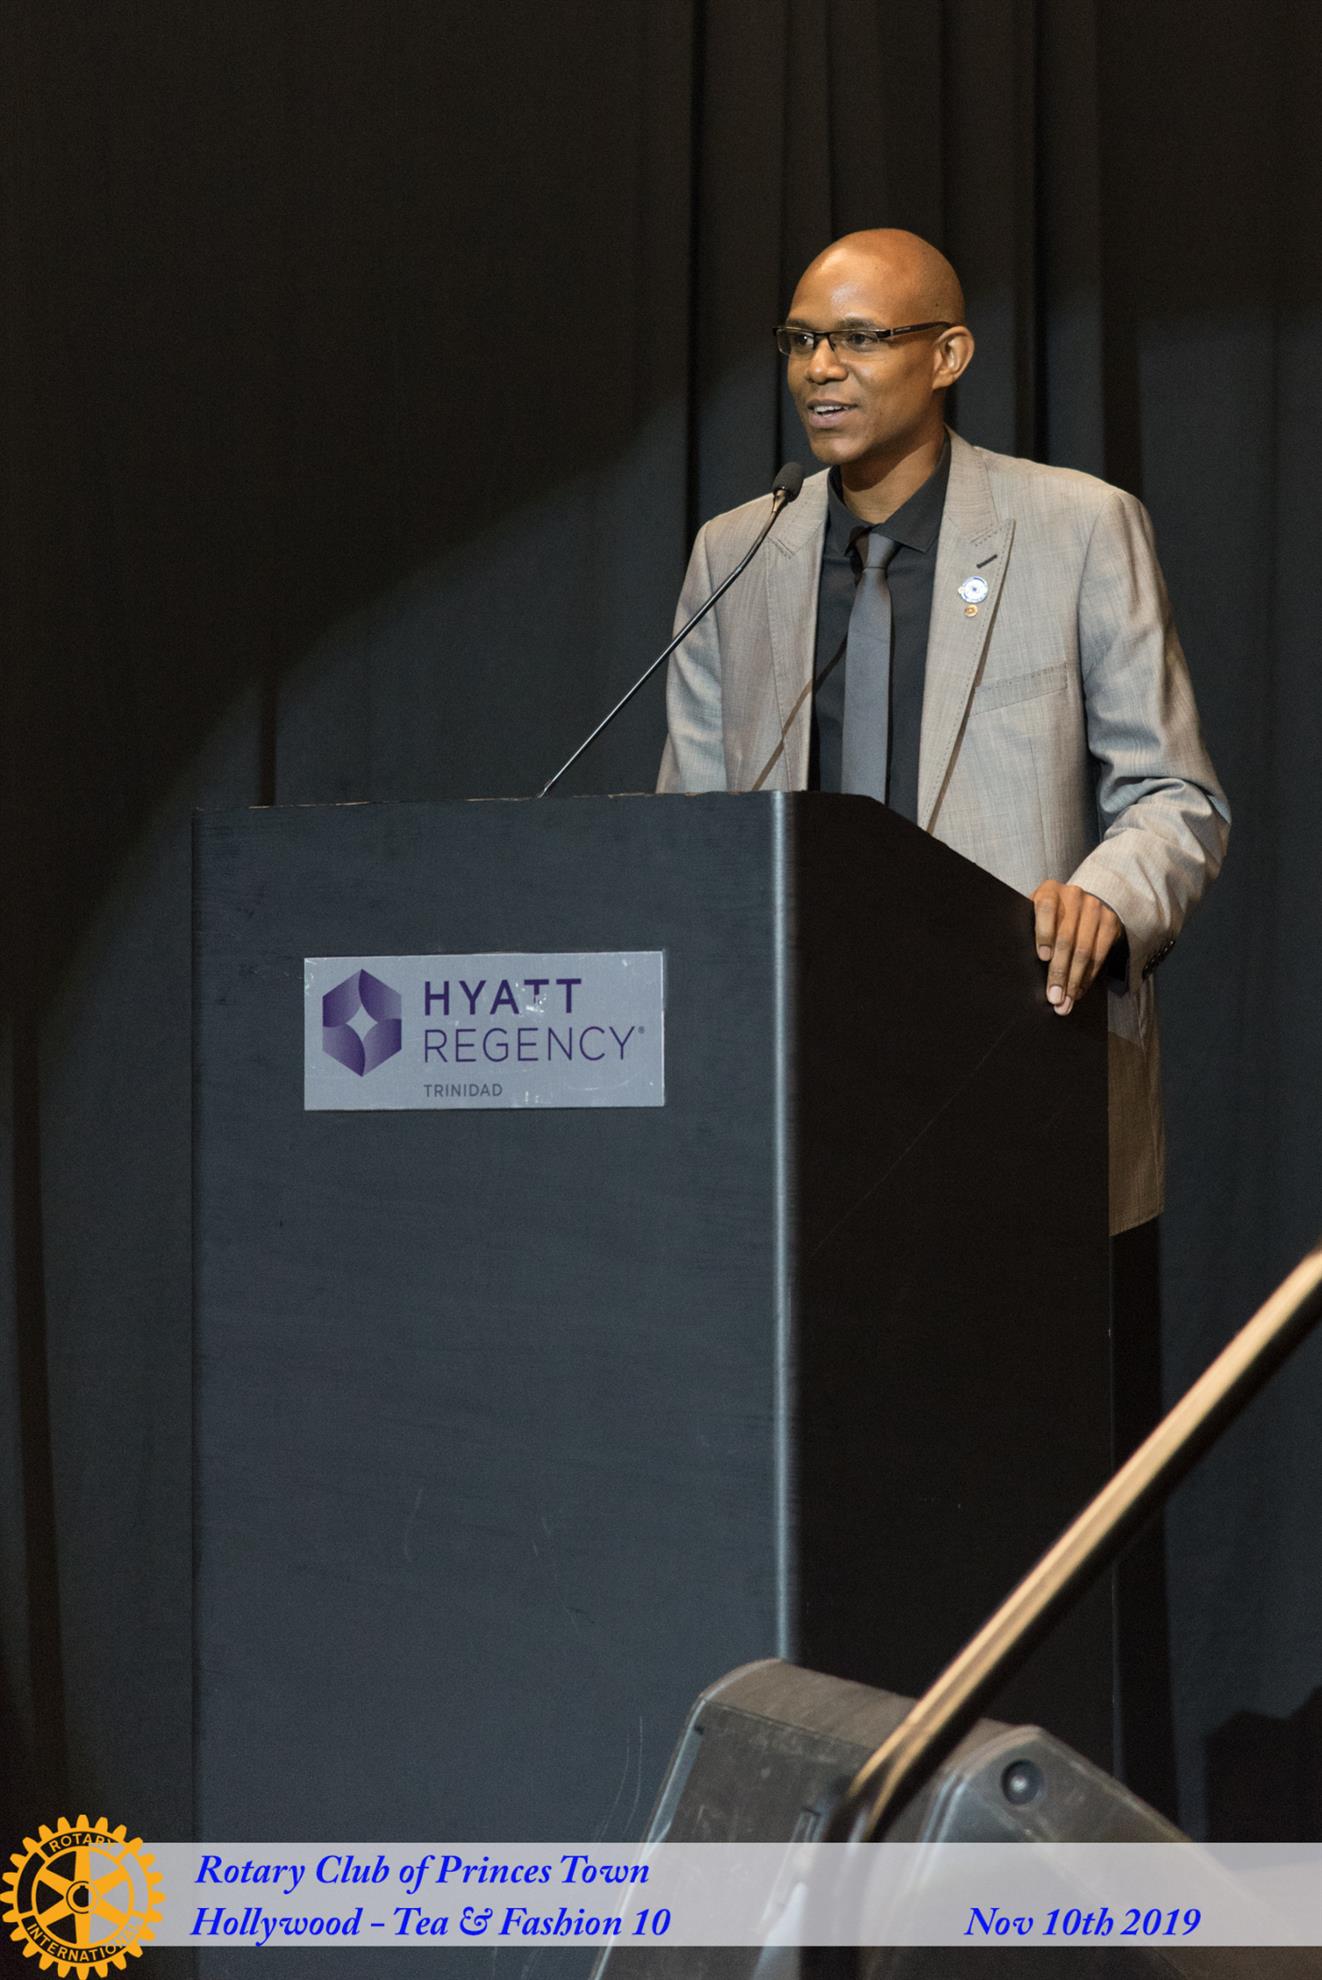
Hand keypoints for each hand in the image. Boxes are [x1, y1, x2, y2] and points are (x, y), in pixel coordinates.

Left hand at [1031, 881, 1121, 1015]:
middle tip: (1053, 997)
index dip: (1044, 933)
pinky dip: (1088, 977)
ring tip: (1066, 1002)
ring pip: (1084, 951)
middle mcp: (1074, 896)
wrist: (1085, 899)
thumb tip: (1014, 962)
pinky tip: (1079, 992)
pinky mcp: (1110, 922)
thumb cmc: (1051, 913)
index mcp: (1049, 891)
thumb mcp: (1036, 911)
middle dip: (1059, 972)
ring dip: (1074, 981)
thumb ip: (1029, 928)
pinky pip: (1099, 955)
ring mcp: (1094, 908)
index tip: (1043, 957)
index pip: (1045, 908)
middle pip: (1066, 938)